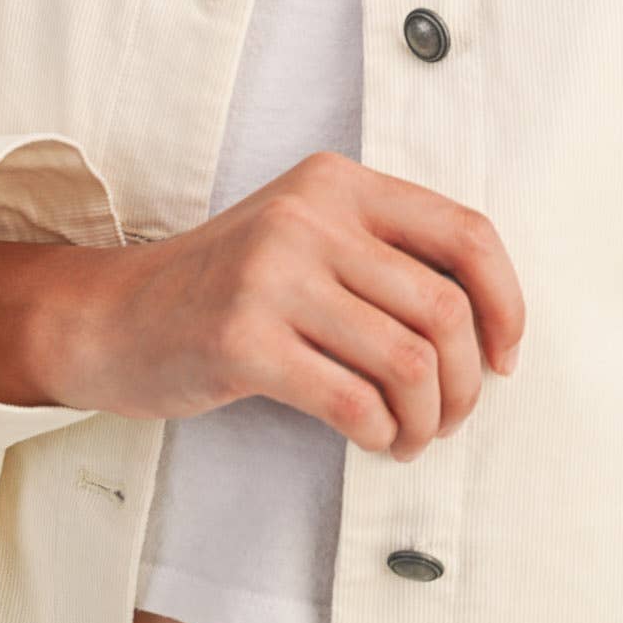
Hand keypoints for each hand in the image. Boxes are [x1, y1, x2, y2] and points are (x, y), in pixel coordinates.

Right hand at [36, 149, 524, 461]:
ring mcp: (272, 274)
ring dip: (427, 420)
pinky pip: (353, 402)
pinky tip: (372, 440)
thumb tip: (494, 327)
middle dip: (467, 383)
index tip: (506, 356)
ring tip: (411, 437)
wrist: (116, 315)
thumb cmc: (230, 287)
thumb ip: (387, 255)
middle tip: (450, 417)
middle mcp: (310, 215)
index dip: (507, 301)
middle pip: (445, 309)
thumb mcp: (308, 236)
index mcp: (338, 182)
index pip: (466, 232)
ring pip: (409, 362)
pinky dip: (381, 435)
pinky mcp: (242, 339)